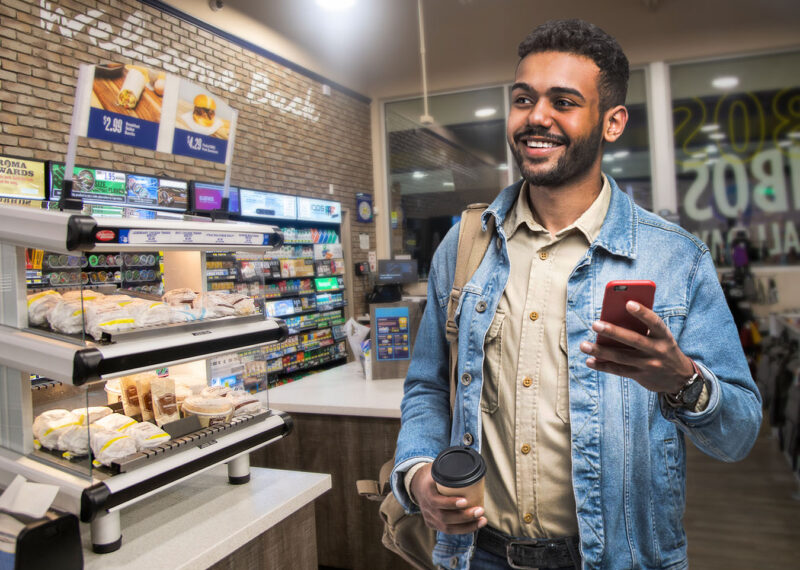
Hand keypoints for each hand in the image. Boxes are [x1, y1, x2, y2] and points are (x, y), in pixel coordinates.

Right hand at [409, 463, 486, 533]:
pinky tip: (475, 526)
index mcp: (425, 491)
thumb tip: (471, 458)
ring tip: (482, 520)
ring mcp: (429, 517)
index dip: (450, 503)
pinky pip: (448, 530)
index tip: (465, 501)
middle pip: (444, 517)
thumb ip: (449, 466)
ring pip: (447, 527)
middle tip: (480, 510)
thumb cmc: (431, 475)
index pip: (436, 501)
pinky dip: (463, 529)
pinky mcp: (433, 523)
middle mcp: (426, 507)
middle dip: (464, 516)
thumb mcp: (436, 467)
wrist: (416, 484)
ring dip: (467, 526)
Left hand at [579, 300, 693, 393]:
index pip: (655, 322)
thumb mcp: (661, 338)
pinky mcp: (640, 376)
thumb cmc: (663, 349)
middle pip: (633, 340)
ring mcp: (648, 365)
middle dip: (613, 332)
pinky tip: (589, 360)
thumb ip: (643, 329)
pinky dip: (602, 366)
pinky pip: (618, 370)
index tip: (628, 303)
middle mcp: (657, 351)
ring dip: (600, 351)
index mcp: (664, 336)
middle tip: (595, 324)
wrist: (680, 378)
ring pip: (621, 357)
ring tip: (584, 345)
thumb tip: (613, 319)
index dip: (643, 313)